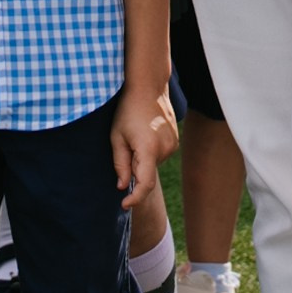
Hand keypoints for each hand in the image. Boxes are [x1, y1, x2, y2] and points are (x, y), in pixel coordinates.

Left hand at [111, 81, 178, 205]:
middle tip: (125, 147)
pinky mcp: (175, 141)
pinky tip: (144, 134)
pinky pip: (159, 155)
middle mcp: (165, 149)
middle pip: (147, 173)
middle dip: (134, 170)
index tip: (124, 204)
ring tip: (135, 136)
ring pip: (153, 164)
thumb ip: (120, 164)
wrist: (148, 88)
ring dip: (142, 160)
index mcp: (148, 149)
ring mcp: (172, 145)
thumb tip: (123, 186)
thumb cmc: (127, 111)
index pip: (145, 184)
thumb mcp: (117, 137)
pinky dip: (149, 153)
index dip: (135, 198)